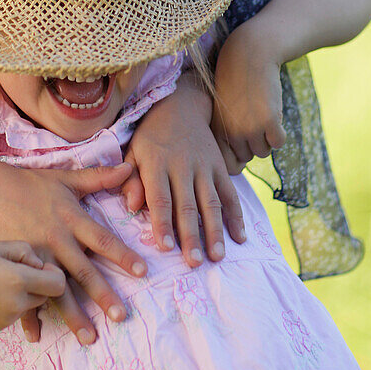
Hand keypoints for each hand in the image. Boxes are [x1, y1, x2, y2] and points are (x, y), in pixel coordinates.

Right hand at [0, 160, 146, 344]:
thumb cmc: (33, 183)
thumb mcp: (67, 179)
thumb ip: (99, 177)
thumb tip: (129, 166)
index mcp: (72, 219)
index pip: (103, 240)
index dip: (123, 255)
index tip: (142, 272)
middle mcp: (57, 240)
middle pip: (84, 272)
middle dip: (103, 295)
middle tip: (121, 316)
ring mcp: (37, 256)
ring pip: (58, 290)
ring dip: (74, 315)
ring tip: (90, 338)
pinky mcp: (18, 266)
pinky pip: (25, 293)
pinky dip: (29, 315)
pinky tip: (37, 336)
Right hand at [0, 241, 65, 332]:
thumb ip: (27, 252)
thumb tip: (40, 266)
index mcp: (20, 281)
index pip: (58, 285)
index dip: (55, 274)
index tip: (42, 266)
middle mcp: (17, 304)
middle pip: (45, 297)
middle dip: (39, 284)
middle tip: (18, 271)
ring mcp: (6, 320)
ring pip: (28, 306)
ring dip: (23, 295)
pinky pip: (12, 315)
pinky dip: (8, 305)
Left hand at [121, 72, 245, 266]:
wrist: (180, 106)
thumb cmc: (150, 137)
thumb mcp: (133, 152)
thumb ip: (130, 179)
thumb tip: (132, 206)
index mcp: (157, 164)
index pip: (160, 197)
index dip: (163, 223)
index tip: (165, 248)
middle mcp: (183, 166)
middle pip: (188, 205)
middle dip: (191, 235)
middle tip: (194, 262)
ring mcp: (205, 167)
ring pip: (212, 202)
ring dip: (216, 230)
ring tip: (217, 256)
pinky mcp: (220, 166)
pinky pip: (230, 193)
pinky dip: (237, 216)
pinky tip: (240, 237)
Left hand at [212, 32, 286, 167]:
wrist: (250, 54)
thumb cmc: (236, 81)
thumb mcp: (223, 108)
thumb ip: (228, 135)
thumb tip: (239, 167)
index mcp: (216, 129)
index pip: (227, 165)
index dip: (237, 158)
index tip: (242, 143)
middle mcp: (231, 132)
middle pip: (248, 157)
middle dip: (253, 142)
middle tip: (252, 117)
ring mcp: (250, 128)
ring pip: (263, 151)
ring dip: (266, 136)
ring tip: (260, 111)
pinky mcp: (269, 121)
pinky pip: (279, 142)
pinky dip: (280, 131)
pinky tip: (272, 111)